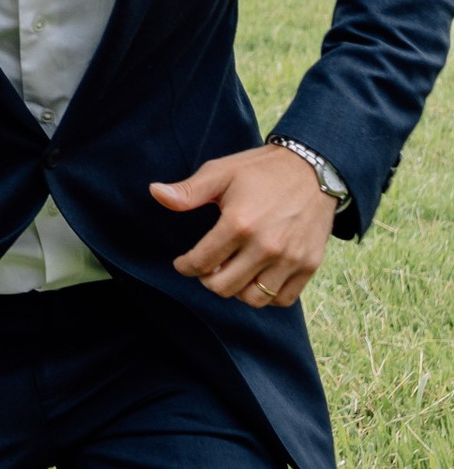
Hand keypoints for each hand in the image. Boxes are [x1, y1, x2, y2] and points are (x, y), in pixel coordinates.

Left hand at [151, 143, 336, 309]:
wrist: (313, 169)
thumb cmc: (262, 170)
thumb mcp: (222, 172)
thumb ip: (188, 191)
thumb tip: (155, 193)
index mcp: (239, 223)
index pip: (201, 263)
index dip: (185, 266)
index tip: (183, 263)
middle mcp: (265, 246)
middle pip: (223, 287)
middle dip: (208, 279)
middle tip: (208, 267)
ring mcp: (290, 258)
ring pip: (252, 299)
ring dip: (237, 290)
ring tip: (232, 272)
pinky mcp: (309, 265)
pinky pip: (282, 299)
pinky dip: (267, 296)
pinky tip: (257, 277)